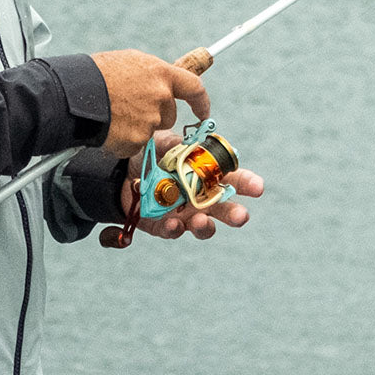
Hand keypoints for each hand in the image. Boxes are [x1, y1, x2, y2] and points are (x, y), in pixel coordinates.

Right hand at [90, 49, 209, 158]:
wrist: (72, 93)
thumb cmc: (94, 74)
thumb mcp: (128, 63)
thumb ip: (149, 75)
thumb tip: (158, 83)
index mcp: (160, 73)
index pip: (194, 87)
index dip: (201, 102)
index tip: (203, 112)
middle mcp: (160, 96)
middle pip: (168, 115)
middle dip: (154, 116)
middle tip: (128, 109)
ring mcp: (149, 119)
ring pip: (150, 131)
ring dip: (135, 128)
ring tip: (112, 115)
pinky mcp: (136, 139)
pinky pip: (134, 145)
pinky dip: (122, 140)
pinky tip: (108, 128)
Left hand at [125, 130, 263, 240]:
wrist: (117, 174)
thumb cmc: (147, 156)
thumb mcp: (159, 142)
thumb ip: (174, 143)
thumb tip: (189, 144)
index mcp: (205, 175)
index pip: (232, 179)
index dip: (246, 183)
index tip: (257, 187)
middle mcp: (199, 197)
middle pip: (223, 209)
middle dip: (234, 214)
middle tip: (241, 216)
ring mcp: (183, 214)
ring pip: (202, 226)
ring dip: (205, 226)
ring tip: (202, 221)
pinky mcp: (164, 226)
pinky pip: (173, 231)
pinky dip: (175, 230)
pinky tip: (173, 224)